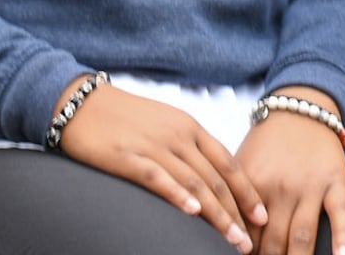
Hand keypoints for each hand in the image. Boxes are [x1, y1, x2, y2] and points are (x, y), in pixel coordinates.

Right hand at [57, 81, 254, 250]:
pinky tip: (192, 212)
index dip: (247, 192)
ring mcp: (155, 145)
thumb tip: (210, 177)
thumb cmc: (125, 119)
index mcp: (191, 128)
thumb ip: (188, 148)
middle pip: (216, 178)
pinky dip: (178, 195)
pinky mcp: (128, 156)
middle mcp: (179, 136)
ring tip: (231, 237)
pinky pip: (158, 178)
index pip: (228, 163)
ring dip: (216, 214)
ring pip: (195, 182)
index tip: (261, 216)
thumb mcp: (166, 125)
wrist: (83, 103)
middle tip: (249, 241)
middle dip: (236, 212)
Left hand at [231, 91, 344, 254]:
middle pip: (273, 241)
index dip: (244, 253)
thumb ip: (233, 198)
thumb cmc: (268, 141)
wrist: (302, 108)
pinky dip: (343, 238)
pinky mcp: (336, 180)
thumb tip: (226, 234)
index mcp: (254, 185)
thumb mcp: (241, 165)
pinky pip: (341, 213)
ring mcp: (311, 185)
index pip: (246, 233)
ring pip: (302, 235)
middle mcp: (282, 188)